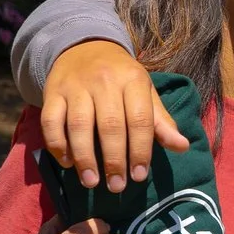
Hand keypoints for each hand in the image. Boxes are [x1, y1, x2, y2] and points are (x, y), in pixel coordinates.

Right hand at [41, 40, 188, 189]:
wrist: (84, 47)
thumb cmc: (120, 77)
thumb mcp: (145, 92)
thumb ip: (161, 121)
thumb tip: (182, 147)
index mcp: (133, 80)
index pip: (139, 119)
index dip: (140, 150)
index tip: (139, 176)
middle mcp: (104, 81)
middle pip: (110, 125)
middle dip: (114, 160)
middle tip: (117, 186)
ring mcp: (75, 86)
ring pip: (79, 125)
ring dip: (85, 157)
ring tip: (92, 182)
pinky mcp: (52, 92)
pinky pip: (51, 121)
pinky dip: (57, 144)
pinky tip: (67, 163)